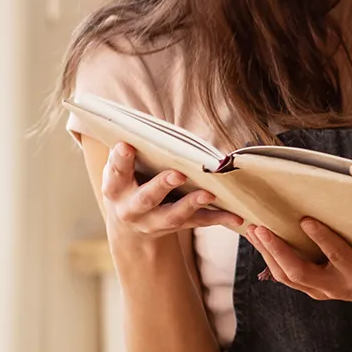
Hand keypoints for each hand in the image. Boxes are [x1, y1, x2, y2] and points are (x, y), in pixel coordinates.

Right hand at [100, 143, 243, 241]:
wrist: (131, 226)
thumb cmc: (128, 183)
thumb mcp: (120, 170)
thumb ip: (127, 154)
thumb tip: (139, 125)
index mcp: (115, 188)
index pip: (115, 173)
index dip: (119, 161)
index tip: (126, 146)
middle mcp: (132, 209)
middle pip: (146, 198)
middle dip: (162, 186)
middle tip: (178, 174)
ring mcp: (154, 222)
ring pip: (173, 216)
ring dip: (192, 204)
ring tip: (208, 194)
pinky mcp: (176, 227)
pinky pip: (199, 222)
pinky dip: (218, 218)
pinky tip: (236, 217)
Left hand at [248, 219, 351, 310]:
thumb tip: (339, 200)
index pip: (337, 254)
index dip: (322, 238)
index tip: (306, 220)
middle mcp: (337, 285)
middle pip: (300, 272)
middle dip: (278, 250)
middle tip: (262, 229)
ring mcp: (322, 291)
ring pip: (287, 277)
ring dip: (268, 253)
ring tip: (255, 231)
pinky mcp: (312, 291)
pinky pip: (287, 277)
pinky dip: (272, 258)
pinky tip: (262, 242)